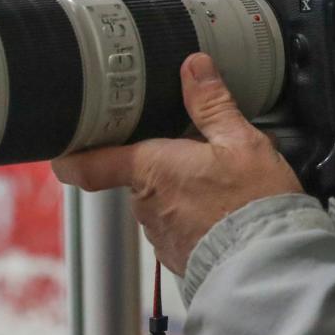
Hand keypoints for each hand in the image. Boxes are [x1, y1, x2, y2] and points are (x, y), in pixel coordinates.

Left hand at [51, 0, 303, 274]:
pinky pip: (180, 227)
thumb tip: (194, 68)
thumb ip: (213, 104)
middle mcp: (147, 204)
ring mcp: (161, 234)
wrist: (269, 266)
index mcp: (152, 169)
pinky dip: (198, 216)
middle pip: (139, 175)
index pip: (88, 164)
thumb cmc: (253, 204)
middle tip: (200, 152)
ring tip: (226, 185)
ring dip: (185, 190)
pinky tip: (228, 212)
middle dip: (164, 163)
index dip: (70, 154)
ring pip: (162, 201)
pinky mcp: (179, 257)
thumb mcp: (241, 142)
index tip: (65, 145)